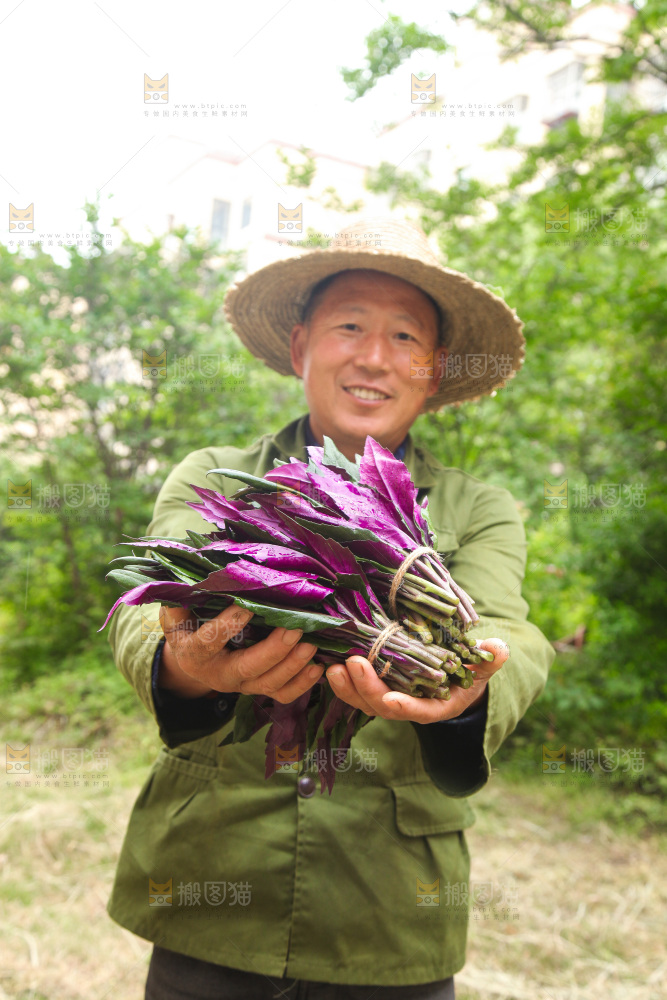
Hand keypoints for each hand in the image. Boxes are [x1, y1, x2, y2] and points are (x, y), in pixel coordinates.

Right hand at [158, 604, 323, 701]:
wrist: (193, 660)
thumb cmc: (188, 628)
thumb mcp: (177, 615)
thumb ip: (180, 601)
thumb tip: (186, 580)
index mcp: (195, 654)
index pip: (210, 642)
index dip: (228, 625)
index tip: (246, 607)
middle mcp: (220, 674)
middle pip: (249, 667)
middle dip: (274, 650)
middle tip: (295, 629)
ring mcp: (243, 685)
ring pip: (270, 684)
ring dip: (293, 665)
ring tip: (312, 644)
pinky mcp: (259, 688)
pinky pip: (283, 694)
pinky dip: (302, 684)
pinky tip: (318, 667)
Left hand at [325, 638, 509, 722]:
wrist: (452, 676)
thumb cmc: (468, 671)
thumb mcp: (483, 665)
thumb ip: (490, 659)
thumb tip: (498, 649)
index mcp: (436, 706)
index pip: (418, 711)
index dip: (405, 707)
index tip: (390, 700)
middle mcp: (410, 706)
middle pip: (384, 705)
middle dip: (367, 688)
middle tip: (353, 664)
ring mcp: (391, 697)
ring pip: (365, 700)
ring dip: (348, 687)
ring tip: (333, 668)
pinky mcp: (377, 686)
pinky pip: (357, 689)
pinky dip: (344, 680)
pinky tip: (330, 663)